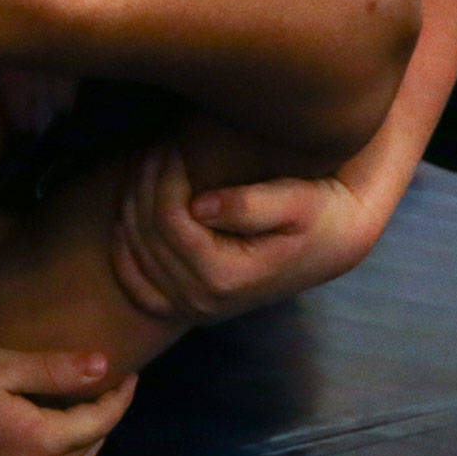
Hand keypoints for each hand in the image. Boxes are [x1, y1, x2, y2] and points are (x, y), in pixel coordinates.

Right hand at [0, 346, 137, 455]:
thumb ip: (53, 368)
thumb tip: (105, 366)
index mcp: (45, 440)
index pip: (101, 420)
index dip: (120, 397)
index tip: (130, 373)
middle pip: (92, 446)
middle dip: (107, 417)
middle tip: (110, 389)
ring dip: (88, 440)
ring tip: (87, 411)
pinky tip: (56, 437)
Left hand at [111, 146, 381, 323]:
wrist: (332, 243)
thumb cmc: (318, 214)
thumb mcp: (298, 202)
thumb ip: (251, 205)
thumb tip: (201, 206)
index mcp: (226, 278)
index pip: (170, 222)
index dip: (164, 179)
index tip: (172, 146)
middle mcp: (204, 302)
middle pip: (148, 237)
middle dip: (146, 186)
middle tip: (157, 149)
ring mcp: (193, 309)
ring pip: (135, 255)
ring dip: (133, 206)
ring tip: (147, 168)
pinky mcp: (188, 306)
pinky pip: (137, 287)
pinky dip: (124, 252)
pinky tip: (125, 218)